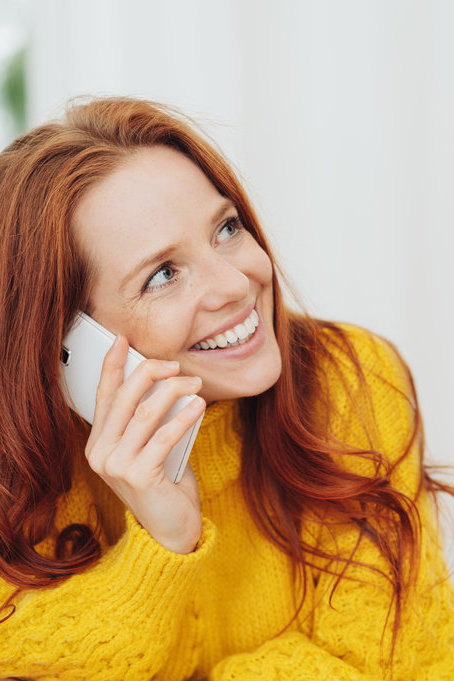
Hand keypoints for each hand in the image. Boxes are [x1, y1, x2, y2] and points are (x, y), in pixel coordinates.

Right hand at [85, 335, 204, 553]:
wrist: (171, 532)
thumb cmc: (164, 486)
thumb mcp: (151, 449)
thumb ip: (150, 422)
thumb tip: (169, 385)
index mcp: (99, 444)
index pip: (103, 395)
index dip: (112, 365)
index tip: (121, 340)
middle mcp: (100, 454)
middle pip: (124, 397)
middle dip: (150, 372)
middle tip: (175, 365)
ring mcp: (116, 466)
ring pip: (145, 412)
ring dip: (174, 391)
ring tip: (195, 384)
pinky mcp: (139, 476)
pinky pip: (164, 435)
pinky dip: (183, 416)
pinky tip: (198, 404)